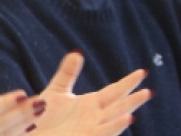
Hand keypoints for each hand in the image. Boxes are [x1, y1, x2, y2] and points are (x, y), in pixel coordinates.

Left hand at [32, 52, 151, 135]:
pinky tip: (128, 118)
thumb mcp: (56, 91)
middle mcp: (94, 116)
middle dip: (134, 98)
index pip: (114, 91)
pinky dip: (116, 125)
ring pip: (115, 119)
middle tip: (149, 90)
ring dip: (128, 110)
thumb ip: (67, 73)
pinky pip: (104, 132)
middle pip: (119, 105)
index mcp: (90, 103)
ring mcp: (91, 128)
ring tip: (142, 100)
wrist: (31, 132)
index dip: (128, 83)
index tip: (142, 72)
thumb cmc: (43, 116)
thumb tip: (78, 53)